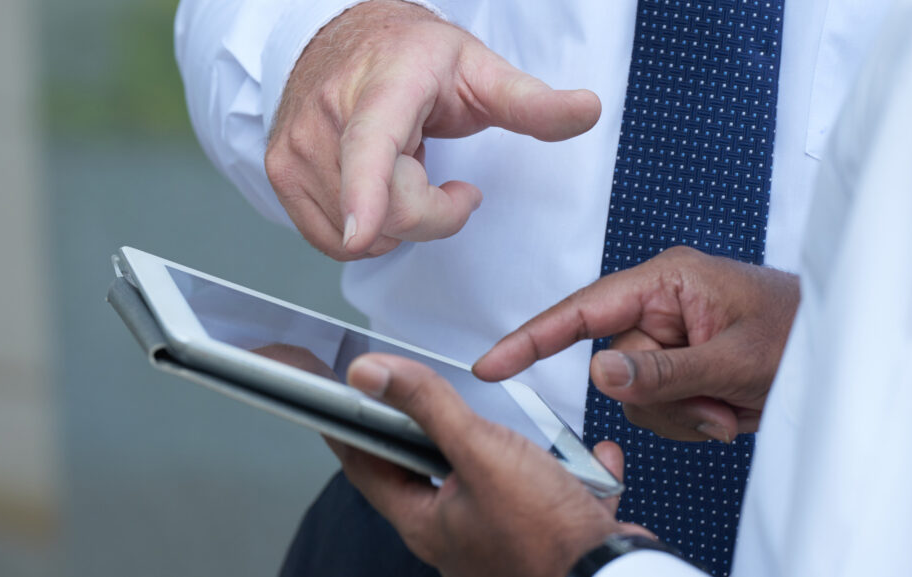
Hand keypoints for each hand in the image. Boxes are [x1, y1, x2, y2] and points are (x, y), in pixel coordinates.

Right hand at [265, 0, 600, 259]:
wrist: (337, 33)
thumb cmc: (409, 53)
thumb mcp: (477, 67)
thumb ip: (531, 100)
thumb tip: (589, 110)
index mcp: (382, 86)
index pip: (371, 145)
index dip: (368, 193)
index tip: (364, 231)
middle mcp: (326, 118)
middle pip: (388, 212)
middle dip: (433, 211)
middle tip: (446, 175)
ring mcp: (295, 149)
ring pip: (361, 236)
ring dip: (397, 218)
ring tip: (402, 167)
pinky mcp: (278, 174)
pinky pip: (333, 241)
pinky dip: (366, 228)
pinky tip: (375, 186)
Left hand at [337, 353, 650, 576]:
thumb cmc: (547, 533)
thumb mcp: (479, 451)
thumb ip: (426, 406)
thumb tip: (368, 372)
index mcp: (426, 521)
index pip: (365, 465)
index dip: (344, 425)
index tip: (325, 396)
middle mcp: (457, 535)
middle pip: (424, 472)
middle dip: (422, 431)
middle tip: (407, 397)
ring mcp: (502, 539)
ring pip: (488, 483)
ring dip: (496, 448)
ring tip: (499, 418)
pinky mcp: (548, 537)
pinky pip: (549, 494)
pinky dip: (563, 468)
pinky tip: (585, 454)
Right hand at [473, 247, 799, 442]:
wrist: (847, 349)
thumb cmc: (803, 331)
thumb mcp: (735, 359)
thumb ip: (663, 370)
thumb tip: (597, 372)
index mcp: (668, 281)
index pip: (583, 310)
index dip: (532, 338)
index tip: (492, 364)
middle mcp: (663, 303)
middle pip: (615, 364)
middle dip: (662, 395)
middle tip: (715, 401)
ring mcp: (674, 333)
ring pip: (636, 393)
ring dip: (683, 412)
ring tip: (731, 403)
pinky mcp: (685, 360)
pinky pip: (661, 403)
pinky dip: (694, 416)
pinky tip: (731, 406)